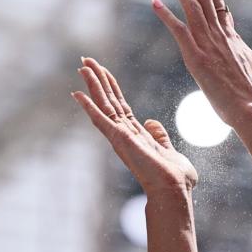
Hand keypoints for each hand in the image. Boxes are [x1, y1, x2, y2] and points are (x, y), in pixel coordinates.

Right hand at [72, 57, 198, 193]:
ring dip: (93, 86)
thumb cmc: (174, 177)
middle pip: (108, 101)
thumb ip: (159, 135)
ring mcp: (120, 137)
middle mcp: (124, 134)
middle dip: (98, 80)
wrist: (173, 191)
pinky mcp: (120, 141)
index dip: (111, 87)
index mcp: (136, 134)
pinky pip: (101, 121)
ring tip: (83, 67)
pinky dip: (89, 108)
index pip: (120, 105)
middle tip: (85, 60)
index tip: (102, 70)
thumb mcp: (169, 149)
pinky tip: (77, 94)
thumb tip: (151, 122)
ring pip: (103, 105)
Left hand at [152, 0, 251, 127]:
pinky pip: (178, 31)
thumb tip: (241, 45)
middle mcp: (220, 35)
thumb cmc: (251, 95)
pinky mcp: (196, 58)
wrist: (251, 108)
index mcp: (232, 37)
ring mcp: (208, 45)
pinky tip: (154, 1)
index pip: (217, 2)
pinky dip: (166, 15)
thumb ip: (242, 50)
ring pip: (193, 6)